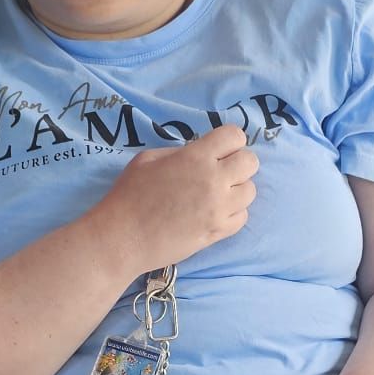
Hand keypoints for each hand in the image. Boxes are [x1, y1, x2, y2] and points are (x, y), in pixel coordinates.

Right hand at [96, 125, 257, 273]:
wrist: (123, 238)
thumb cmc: (128, 195)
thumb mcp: (148, 159)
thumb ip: (179, 153)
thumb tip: (198, 155)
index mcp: (195, 157)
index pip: (234, 136)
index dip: (229, 141)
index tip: (219, 150)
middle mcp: (214, 180)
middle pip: (250, 162)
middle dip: (238, 163)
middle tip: (221, 172)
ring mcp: (219, 208)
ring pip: (250, 191)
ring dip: (237, 190)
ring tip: (217, 195)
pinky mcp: (218, 232)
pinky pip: (242, 217)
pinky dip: (233, 214)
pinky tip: (215, 213)